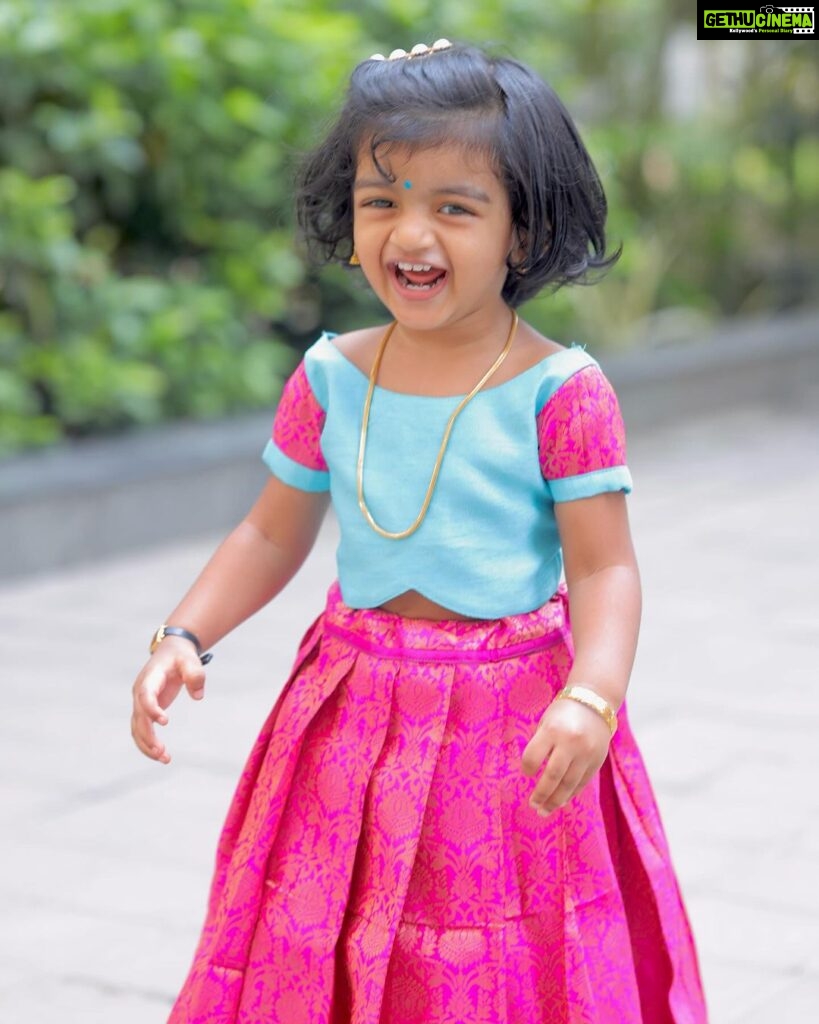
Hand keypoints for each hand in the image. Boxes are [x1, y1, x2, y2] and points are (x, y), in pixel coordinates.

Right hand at [130, 638, 205, 763]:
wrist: (171, 652)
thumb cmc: (180, 656)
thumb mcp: (190, 659)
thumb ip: (195, 674)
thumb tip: (198, 695)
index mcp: (150, 678)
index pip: (145, 695)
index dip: (151, 709)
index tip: (164, 721)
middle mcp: (140, 692)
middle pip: (138, 717)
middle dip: (148, 736)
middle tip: (162, 752)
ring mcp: (140, 703)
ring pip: (137, 728)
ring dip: (146, 745)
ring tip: (164, 758)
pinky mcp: (145, 711)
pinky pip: (142, 730)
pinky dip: (148, 744)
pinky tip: (161, 756)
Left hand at [521, 693, 611, 816]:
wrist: (595, 702)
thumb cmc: (563, 713)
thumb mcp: (546, 722)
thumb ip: (540, 745)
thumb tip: (532, 773)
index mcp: (553, 730)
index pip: (533, 757)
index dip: (526, 769)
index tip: (526, 773)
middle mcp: (571, 743)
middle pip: (553, 776)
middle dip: (541, 794)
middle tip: (533, 805)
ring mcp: (587, 753)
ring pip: (569, 784)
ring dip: (556, 800)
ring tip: (544, 810)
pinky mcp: (598, 761)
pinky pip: (582, 782)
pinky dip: (570, 793)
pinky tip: (561, 801)